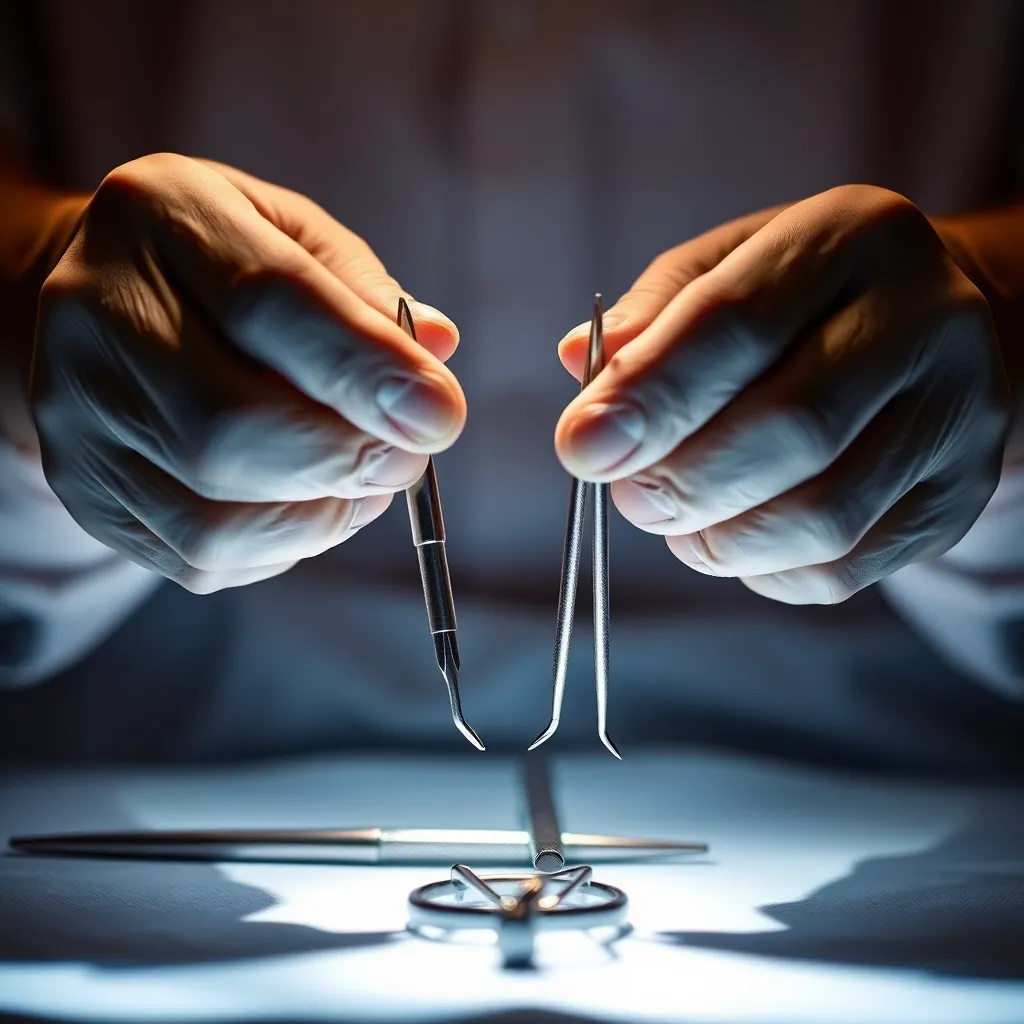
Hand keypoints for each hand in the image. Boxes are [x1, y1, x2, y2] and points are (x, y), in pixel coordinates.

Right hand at [32, 154, 464, 591]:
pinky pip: (202, 557)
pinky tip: (311, 504)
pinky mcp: (86, 492)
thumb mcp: (298, 239)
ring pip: (212, 517)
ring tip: (365, 483)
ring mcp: (77, 415)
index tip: (440, 414)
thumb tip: (436, 353)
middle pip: (228, 426)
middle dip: (346, 458)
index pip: (268, 302)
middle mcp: (93, 313)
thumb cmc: (228, 268)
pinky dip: (285, 546)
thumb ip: (366, 293)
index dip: (367, 370)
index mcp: (160, 216)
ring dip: (322, 516)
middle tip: (409, 457)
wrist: (110, 302)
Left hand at [556, 186, 1009, 603]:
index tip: (580, 447)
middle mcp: (928, 318)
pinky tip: (734, 539)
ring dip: (719, 539)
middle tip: (629, 497)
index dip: (649, 395)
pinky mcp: (957, 499)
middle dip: (682, 480)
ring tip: (676, 521)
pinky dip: (762, 571)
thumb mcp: (725, 268)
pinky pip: (842, 570)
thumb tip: (580, 363)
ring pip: (821, 516)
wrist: (931, 330)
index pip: (736, 321)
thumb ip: (652, 314)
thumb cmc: (801, 301)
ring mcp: (959, 416)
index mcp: (852, 236)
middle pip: (791, 427)